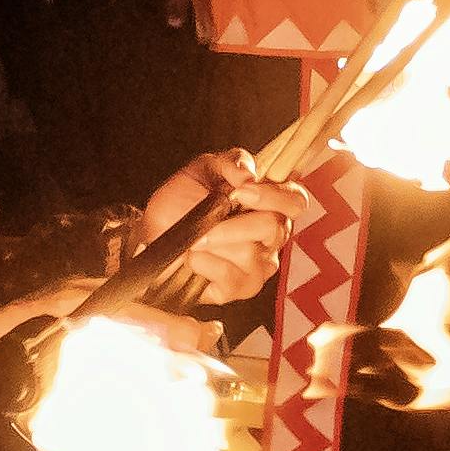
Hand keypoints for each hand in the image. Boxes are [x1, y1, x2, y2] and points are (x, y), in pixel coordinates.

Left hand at [124, 151, 313, 311]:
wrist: (153, 230)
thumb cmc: (183, 199)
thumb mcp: (204, 169)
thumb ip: (231, 162)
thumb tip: (249, 174)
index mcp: (270, 203)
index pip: (296, 200)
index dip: (275, 196)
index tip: (242, 192)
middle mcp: (271, 236)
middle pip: (275, 229)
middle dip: (235, 224)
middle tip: (206, 221)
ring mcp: (258, 265)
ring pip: (251, 255)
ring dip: (215, 243)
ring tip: (194, 239)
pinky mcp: (239, 288)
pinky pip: (233, 279)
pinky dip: (207, 264)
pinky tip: (193, 258)